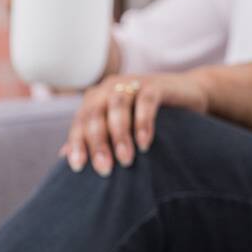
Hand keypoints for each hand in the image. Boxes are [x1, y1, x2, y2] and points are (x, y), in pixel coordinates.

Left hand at [59, 72, 208, 176]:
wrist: (188, 93)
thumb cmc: (150, 114)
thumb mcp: (121, 124)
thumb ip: (95, 136)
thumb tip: (63, 157)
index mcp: (97, 97)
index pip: (81, 120)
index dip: (77, 143)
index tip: (78, 167)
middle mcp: (110, 87)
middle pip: (96, 114)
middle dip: (98, 143)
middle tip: (104, 169)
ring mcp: (133, 82)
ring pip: (118, 107)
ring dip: (119, 135)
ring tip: (125, 160)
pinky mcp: (155, 85)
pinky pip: (145, 102)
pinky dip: (143, 123)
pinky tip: (145, 144)